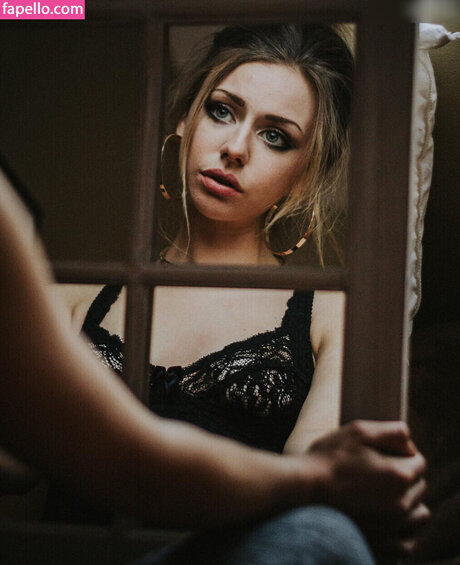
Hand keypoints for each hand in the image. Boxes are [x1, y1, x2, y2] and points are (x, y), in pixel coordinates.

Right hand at [308, 420, 429, 556]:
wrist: (301, 492)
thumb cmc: (327, 459)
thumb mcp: (359, 431)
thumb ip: (392, 431)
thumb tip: (410, 442)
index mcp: (400, 475)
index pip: (419, 462)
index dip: (401, 453)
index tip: (382, 453)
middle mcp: (402, 504)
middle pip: (418, 486)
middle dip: (404, 476)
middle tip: (376, 472)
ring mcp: (393, 528)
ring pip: (418, 515)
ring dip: (407, 503)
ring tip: (382, 495)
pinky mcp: (382, 547)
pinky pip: (407, 542)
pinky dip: (399, 531)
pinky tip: (382, 518)